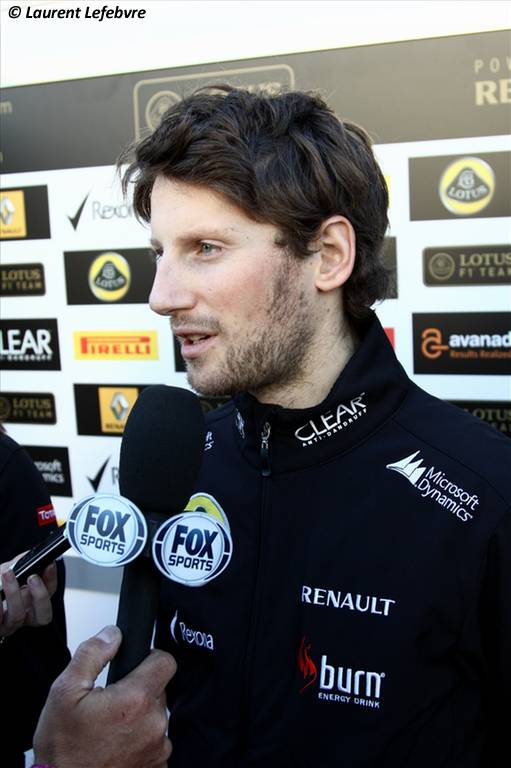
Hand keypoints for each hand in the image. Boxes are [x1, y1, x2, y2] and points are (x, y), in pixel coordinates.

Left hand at [0, 557, 56, 636]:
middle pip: (44, 615)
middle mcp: (26, 616)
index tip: (49, 565)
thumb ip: (20, 563)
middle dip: (41, 595)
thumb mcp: (9, 570)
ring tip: (7, 574)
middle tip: (33, 577)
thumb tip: (29, 556)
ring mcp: (10, 625)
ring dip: (14, 593)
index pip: (50, 592)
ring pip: (18, 616)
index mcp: (34, 601)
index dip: (52, 579)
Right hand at [33, 625, 174, 767]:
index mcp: (136, 700)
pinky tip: (116, 747)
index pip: (166, 662)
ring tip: (109, 730)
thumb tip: (112, 634)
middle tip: (110, 704)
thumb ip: (91, 654)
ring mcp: (158, 750)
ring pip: (156, 718)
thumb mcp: (64, 692)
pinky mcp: (156, 767)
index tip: (136, 665)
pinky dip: (139, 742)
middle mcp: (154, 725)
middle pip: (159, 690)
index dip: (150, 657)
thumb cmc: (62, 752)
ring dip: (139, 719)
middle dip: (138, 691)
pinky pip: (155, 744)